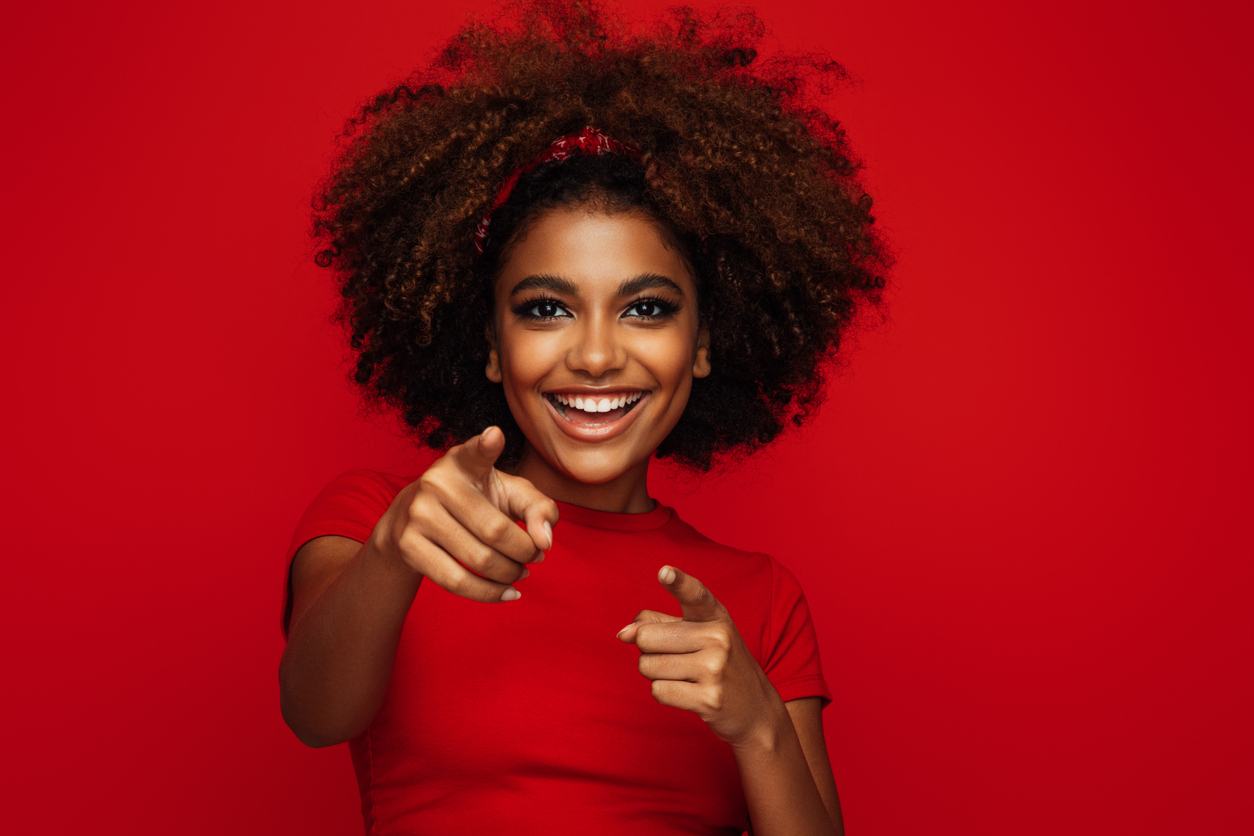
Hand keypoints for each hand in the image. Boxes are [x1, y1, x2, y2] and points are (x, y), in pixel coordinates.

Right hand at [371, 426, 557, 601]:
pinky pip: (456, 582)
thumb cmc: (475, 503)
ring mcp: (418, 514)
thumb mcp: (509, 495)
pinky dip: (489, 594)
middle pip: (496, 531)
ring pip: (479, 560)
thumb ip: (539, 508)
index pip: (476, 452)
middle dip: (525, 551)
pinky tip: (508, 592)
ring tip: (521, 572)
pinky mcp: (408, 546)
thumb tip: (544, 541)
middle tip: (535, 556)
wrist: (413, 520)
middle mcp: (437, 482)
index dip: (485, 446)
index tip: (494, 437)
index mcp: (463, 461)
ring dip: (510, 574)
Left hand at [618, 566, 785, 747]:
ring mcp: (715, 669)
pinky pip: (658, 691)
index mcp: (716, 616)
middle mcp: (718, 638)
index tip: (664, 572)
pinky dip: (663, 693)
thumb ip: (658, 624)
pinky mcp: (709, 699)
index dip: (678, 582)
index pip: (695, 594)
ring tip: (684, 676)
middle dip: (648, 651)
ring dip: (655, 674)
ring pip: (648, 666)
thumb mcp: (698, 634)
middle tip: (676, 659)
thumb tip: (623, 634)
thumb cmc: (718, 665)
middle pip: (646, 637)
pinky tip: (687, 693)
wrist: (757, 710)